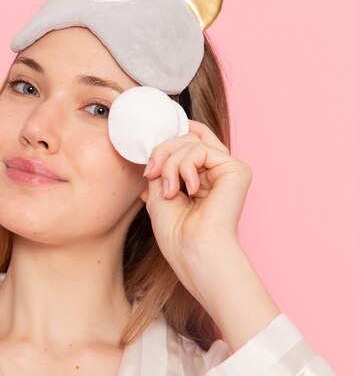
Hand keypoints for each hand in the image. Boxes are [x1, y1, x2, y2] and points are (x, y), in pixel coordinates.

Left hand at [140, 120, 250, 297]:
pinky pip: (201, 149)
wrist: (192, 250)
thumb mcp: (158, 191)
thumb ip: (161, 165)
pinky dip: (184, 166)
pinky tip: (188, 190)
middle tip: (151, 175)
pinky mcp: (237, 170)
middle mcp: (217, 170)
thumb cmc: (176, 232)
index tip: (149, 165)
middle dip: (162, 152)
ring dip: (170, 164)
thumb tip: (156, 146)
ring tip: (169, 191)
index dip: (168, 140)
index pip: (189, 139)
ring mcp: (228, 169)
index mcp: (203, 176)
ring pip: (191, 141)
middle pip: (187, 136)